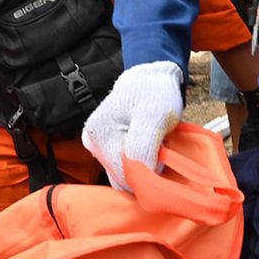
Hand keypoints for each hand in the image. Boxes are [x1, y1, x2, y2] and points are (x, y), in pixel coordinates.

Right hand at [81, 61, 183, 192]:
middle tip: (162, 152)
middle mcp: (92, 143)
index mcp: (98, 134)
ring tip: (155, 148)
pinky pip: (123, 169)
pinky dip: (139, 165)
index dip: (148, 175)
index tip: (165, 160)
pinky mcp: (106, 148)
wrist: (151, 80)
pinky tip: (148, 150)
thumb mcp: (154, 117)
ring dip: (143, 168)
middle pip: (121, 178)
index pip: (123, 175)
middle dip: (145, 172)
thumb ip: (143, 149)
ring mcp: (98, 146)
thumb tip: (142, 178)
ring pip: (123, 176)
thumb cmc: (154, 94)